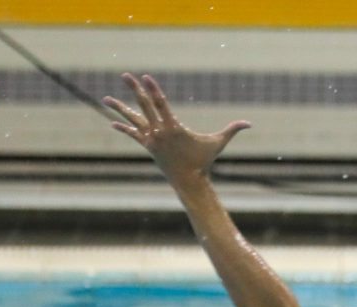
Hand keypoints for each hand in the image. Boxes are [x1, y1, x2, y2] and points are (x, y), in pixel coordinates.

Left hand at [103, 73, 249, 181]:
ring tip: (106, 98)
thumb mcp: (218, 143)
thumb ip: (232, 130)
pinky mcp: (148, 147)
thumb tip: (250, 124)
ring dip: (119, 108)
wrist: (189, 182)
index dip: (153, 89)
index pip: (161, 104)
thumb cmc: (204, 161)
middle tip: (124, 75)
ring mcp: (151, 140)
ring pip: (133, 119)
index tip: (144, 77)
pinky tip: (112, 122)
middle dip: (134, 89)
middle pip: (144, 105)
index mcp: (173, 127)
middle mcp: (159, 132)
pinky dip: (123, 128)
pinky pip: (133, 134)